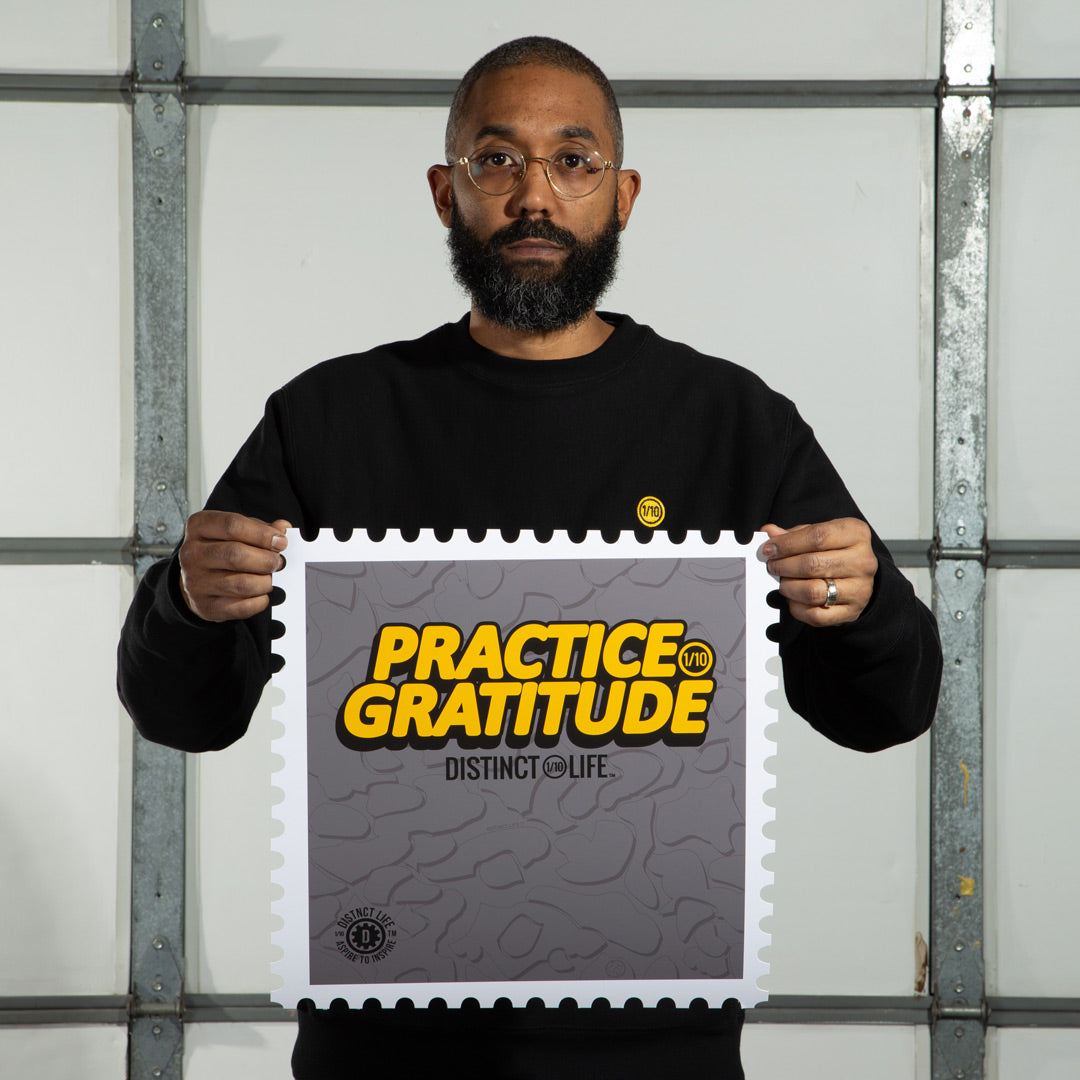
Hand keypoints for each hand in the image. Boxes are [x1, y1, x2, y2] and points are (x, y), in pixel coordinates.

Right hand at [178, 511, 290, 621]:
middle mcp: (192, 554)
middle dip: (266, 560)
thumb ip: (261, 528)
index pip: (233, 526)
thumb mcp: (239, 530)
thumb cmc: (223, 549)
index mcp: (199, 526)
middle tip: (278, 563)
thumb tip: (282, 528)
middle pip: (236, 555)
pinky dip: (260, 601)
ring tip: (270, 578)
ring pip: (241, 583)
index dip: (263, 534)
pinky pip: (242, 607)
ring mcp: (196, 582)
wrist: (200, 578)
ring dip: (265, 582)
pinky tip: (261, 594)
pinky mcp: (206, 606)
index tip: (281, 542)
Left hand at [758, 518, 876, 626]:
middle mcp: (862, 561)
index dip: (787, 543)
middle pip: (813, 564)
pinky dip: (796, 608)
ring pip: (812, 592)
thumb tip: (769, 532)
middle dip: (783, 565)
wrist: (857, 576)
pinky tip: (792, 598)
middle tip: (771, 566)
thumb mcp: (818, 534)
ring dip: (788, 587)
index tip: (768, 549)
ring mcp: (859, 589)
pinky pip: (815, 615)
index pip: (818, 536)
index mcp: (856, 534)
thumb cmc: (835, 550)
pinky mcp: (851, 612)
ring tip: (782, 582)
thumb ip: (793, 534)